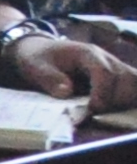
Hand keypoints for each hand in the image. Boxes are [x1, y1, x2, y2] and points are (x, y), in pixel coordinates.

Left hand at [5, 31, 136, 113]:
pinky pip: (133, 87)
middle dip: (116, 99)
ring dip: (125, 100)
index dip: (102, 92)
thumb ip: (50, 79)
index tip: (94, 108)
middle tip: (97, 113)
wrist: (41, 50)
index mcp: (87, 53)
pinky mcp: (117, 78)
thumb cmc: (39, 58)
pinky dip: (128, 99)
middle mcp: (106, 59)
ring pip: (134, 83)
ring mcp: (115, 67)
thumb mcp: (36, 67)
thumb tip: (66, 93)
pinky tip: (115, 111)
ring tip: (106, 113)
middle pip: (126, 78)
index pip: (104, 71)